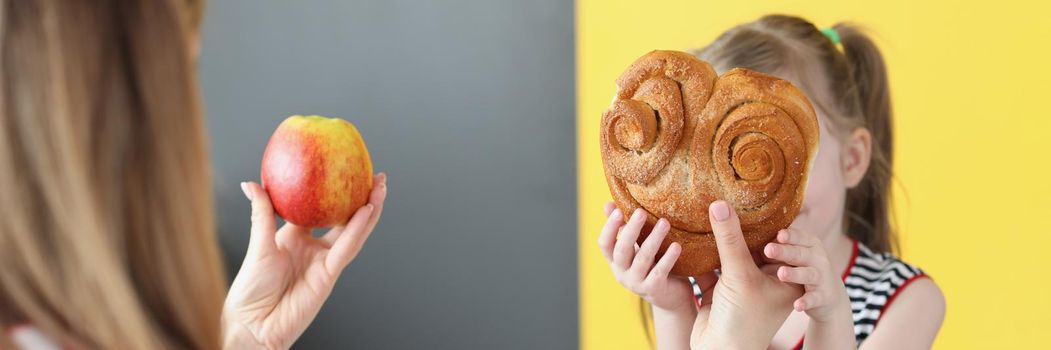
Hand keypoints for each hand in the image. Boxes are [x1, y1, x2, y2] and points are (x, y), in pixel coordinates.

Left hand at [223, 173, 386, 348]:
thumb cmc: (251, 290)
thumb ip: (262, 213)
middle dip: (362, 198)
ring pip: (353, 232)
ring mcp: (324, 261)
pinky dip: (357, 230)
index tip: (343, 170)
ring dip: (369, 211)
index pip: (319, 209)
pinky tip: (366, 211)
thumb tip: (252, 183)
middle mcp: (314, 248)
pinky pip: (346, 248)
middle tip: (375, 175)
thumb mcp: (257, 245)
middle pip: (345, 219)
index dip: (333, 191)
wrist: (254, 325)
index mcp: (296, 238)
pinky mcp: (330, 275)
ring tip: (380, 188)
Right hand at [597, 202, 692, 312]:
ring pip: (642, 259)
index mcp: (615, 260)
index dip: (609, 228)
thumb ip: (623, 228)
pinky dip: (668, 258)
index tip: (618, 211)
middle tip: (641, 212)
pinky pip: (659, 272)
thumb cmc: (651, 265)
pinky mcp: (653, 289)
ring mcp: (636, 283)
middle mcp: (622, 273)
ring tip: (664, 223)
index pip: (604, 244)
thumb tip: (609, 204)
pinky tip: (676, 246)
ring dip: (653, 239)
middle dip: (631, 230)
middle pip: (622, 251)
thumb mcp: (635, 247)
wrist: (670, 297)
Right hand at [691, 201, 801, 349]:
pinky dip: (702, 252)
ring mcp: (742, 286)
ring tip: (709, 208)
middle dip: (740, 225)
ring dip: (719, 238)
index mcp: (784, 277)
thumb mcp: (740, 274)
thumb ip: (730, 239)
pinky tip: (692, 233)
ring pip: (730, 254)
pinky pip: (711, 265)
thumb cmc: (742, 320)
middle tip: (728, 196)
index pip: (781, 241)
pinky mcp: (719, 290)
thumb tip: (720, 203)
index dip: (769, 220)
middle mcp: (765, 280)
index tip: (755, 196)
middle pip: (753, 245)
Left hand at [763, 228, 850, 322]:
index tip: (777, 234)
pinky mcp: (822, 297)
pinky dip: (806, 301)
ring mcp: (820, 278)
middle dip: (785, 251)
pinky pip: (813, 299)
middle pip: (800, 253)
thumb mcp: (793, 254)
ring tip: (780, 274)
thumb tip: (745, 231)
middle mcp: (817, 258)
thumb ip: (777, 245)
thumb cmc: (803, 267)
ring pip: (808, 274)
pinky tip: (797, 305)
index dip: (789, 235)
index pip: (798, 236)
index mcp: (809, 244)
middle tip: (768, 249)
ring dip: (795, 274)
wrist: (828, 295)